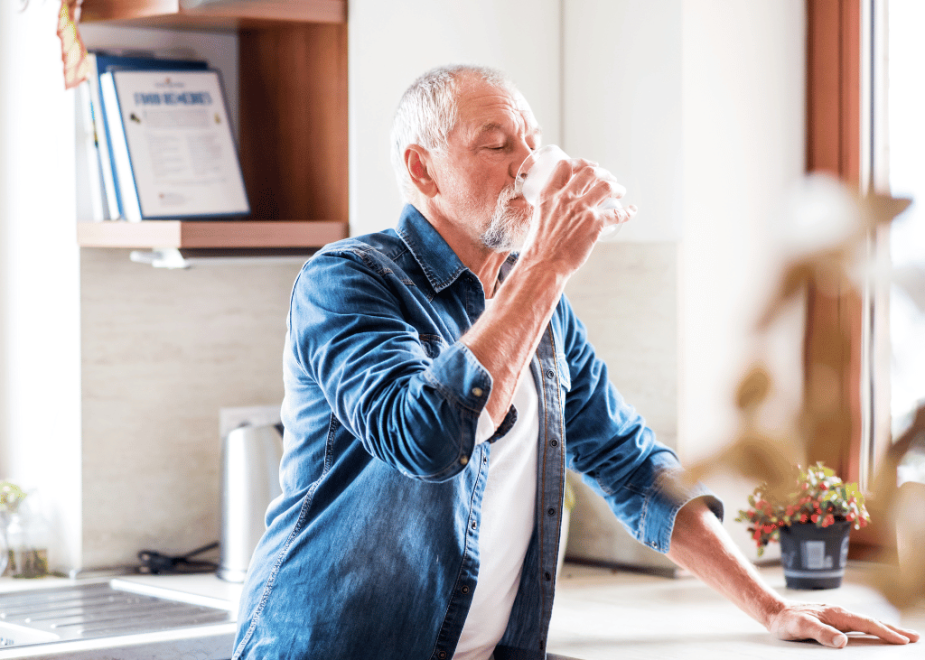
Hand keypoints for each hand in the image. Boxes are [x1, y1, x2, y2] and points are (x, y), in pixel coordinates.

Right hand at [518, 158, 626, 274]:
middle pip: (590, 173)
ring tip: (620, 191)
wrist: (543, 265)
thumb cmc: (539, 248)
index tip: (591, 166)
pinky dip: (627, 211)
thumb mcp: (539, 218)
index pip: (565, 167)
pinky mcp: (594, 224)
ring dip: (617, 187)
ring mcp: (581, 210)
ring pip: (606, 187)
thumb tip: (561, 209)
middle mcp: (565, 198)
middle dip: (603, 173)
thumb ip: (550, 209)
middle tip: (610, 179)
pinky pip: (617, 213)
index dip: (581, 162)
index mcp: (548, 195)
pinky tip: (631, 211)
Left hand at [768, 602, 919, 647]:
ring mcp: (838, 616)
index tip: (903, 641)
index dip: (886, 633)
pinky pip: (859, 625)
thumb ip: (821, 634)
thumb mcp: (801, 628)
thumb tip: (843, 642)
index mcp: (837, 615)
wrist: (775, 613)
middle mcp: (840, 613)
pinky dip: (873, 629)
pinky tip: (878, 633)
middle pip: (872, 622)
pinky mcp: (835, 620)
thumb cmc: (787, 621)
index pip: (867, 624)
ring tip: (903, 636)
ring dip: (886, 629)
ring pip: (867, 623)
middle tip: (915, 637)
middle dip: (894, 630)